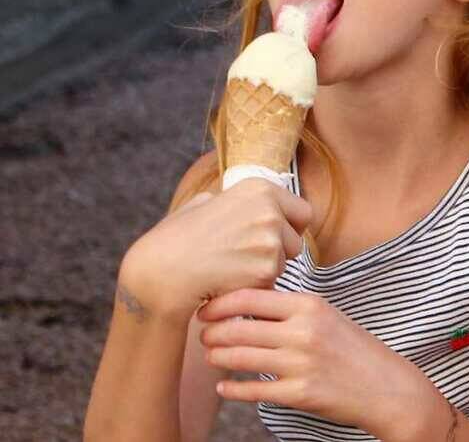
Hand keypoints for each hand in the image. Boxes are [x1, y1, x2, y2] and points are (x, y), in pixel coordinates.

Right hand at [119, 180, 311, 320]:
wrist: (159, 273)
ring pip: (285, 264)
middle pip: (296, 241)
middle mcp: (270, 210)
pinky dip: (255, 286)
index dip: (291, 227)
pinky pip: (273, 283)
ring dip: (265, 270)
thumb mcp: (201, 204)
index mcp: (258, 189)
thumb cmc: (175, 241)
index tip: (275, 237)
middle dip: (277, 252)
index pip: (303, 212)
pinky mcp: (266, 270)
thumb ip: (230, 201)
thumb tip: (245, 200)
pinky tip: (229, 281)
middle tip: (241, 257)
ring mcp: (270, 241)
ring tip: (230, 268)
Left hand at [200, 288, 444, 438]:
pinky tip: (225, 387)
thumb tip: (244, 303)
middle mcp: (304, 332)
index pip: (248, 298)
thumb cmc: (356, 350)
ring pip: (238, 358)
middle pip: (236, 328)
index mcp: (311, 306)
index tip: (205, 310)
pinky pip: (251, 390)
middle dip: (211, 333)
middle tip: (204, 336)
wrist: (388, 388)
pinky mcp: (299, 393)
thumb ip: (292, 309)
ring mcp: (301, 364)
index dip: (218, 304)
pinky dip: (231, 389)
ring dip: (216, 358)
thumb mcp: (329, 317)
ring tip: (211, 357)